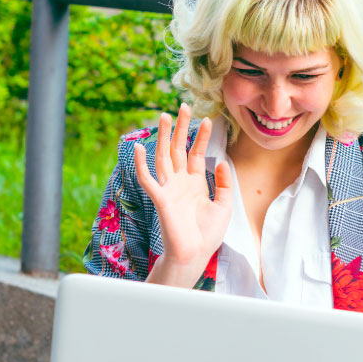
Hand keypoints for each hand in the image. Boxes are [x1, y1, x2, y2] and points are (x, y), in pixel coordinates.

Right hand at [134, 103, 232, 287]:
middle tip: (184, 107)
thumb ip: (223, 183)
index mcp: (194, 183)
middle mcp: (179, 182)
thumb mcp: (224, 205)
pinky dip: (141, 164)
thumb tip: (221, 161)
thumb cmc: (208, 235)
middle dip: (181, 128)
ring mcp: (168, 189)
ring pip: (163, 157)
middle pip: (178, 149)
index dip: (201, 137)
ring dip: (162, 137)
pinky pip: (147, 178)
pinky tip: (138, 147)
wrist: (195, 255)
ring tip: (164, 116)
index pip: (196, 154)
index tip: (208, 119)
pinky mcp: (159, 198)